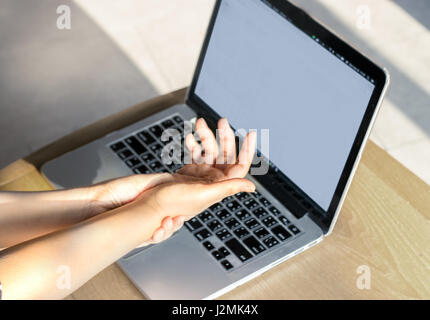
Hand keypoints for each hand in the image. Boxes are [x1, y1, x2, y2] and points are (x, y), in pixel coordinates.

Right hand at [137, 117, 256, 245]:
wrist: (151, 205)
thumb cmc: (175, 203)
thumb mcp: (204, 194)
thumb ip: (228, 188)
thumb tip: (252, 187)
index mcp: (219, 186)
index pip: (240, 165)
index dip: (248, 150)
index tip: (250, 133)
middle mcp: (213, 180)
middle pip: (226, 154)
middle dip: (225, 136)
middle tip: (222, 121)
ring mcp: (201, 175)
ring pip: (210, 151)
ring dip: (206, 136)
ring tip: (199, 123)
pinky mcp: (189, 172)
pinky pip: (196, 154)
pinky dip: (193, 144)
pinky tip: (188, 137)